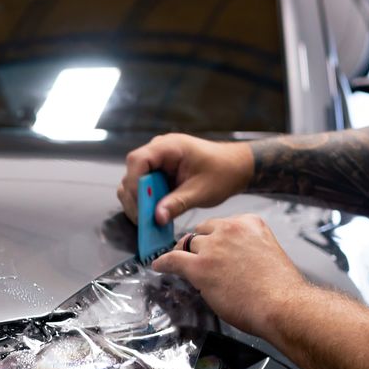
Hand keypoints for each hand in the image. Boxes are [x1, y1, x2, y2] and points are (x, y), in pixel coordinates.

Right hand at [118, 134, 253, 225]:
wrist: (236, 167)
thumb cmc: (223, 172)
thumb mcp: (201, 191)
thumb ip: (177, 203)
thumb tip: (157, 218)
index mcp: (169, 147)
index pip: (138, 161)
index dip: (134, 184)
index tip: (141, 207)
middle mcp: (158, 151)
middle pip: (132, 173)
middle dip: (134, 198)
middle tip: (143, 221)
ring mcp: (158, 162)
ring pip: (134, 182)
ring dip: (139, 202)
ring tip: (147, 221)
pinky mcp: (160, 173)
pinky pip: (145, 188)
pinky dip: (146, 202)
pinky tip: (155, 216)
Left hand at [152, 215, 306, 339]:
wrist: (282, 305)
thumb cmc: (279, 289)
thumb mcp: (266, 253)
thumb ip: (246, 248)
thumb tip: (227, 260)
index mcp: (249, 223)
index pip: (222, 225)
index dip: (214, 239)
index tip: (212, 248)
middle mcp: (229, 229)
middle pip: (202, 233)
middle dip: (199, 246)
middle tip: (197, 259)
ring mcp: (213, 247)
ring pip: (187, 245)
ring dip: (185, 256)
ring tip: (181, 265)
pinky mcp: (199, 267)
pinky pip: (172, 260)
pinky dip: (164, 263)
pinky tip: (160, 266)